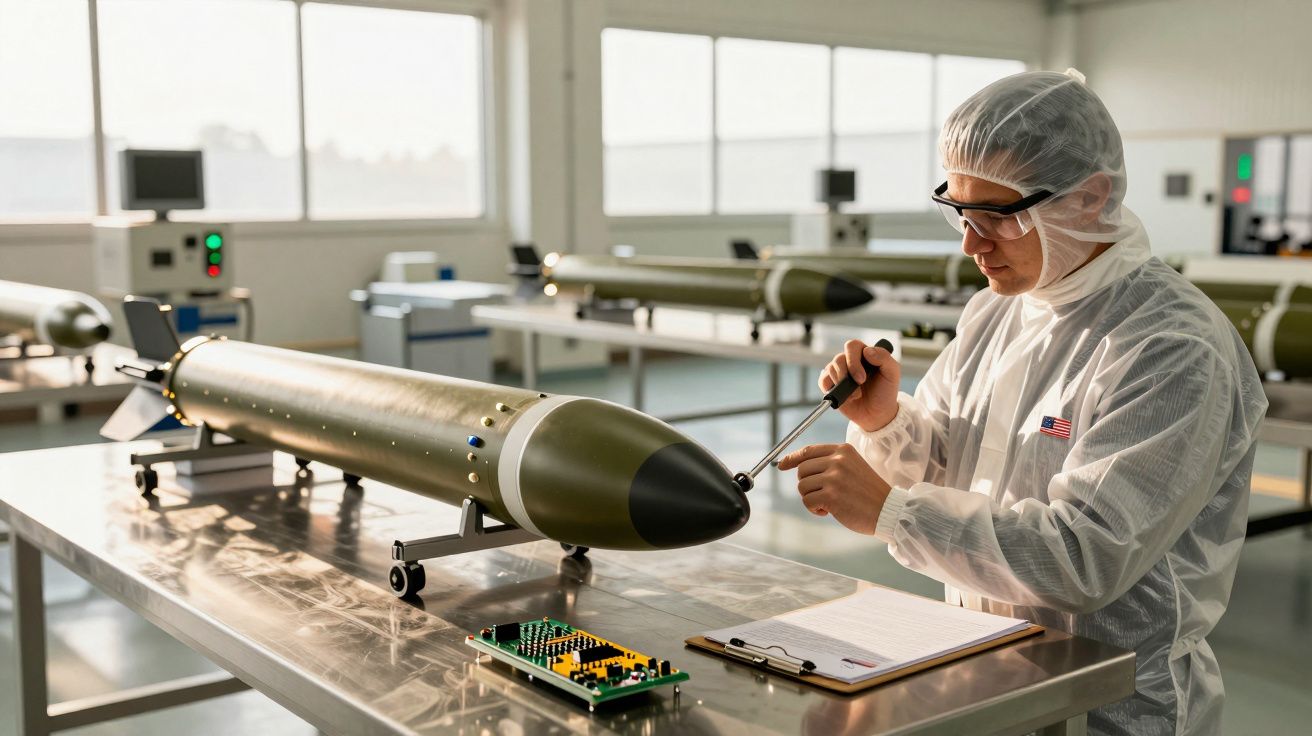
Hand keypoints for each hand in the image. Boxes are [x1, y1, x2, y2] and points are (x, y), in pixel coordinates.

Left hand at [777, 443, 891, 534]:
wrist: (888, 510)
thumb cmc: (868, 493)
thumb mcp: (852, 467)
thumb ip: (830, 463)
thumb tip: (798, 465)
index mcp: (843, 451)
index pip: (809, 450)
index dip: (792, 458)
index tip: (782, 465)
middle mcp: (838, 460)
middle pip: (802, 469)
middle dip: (807, 484)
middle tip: (822, 494)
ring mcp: (834, 478)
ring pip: (802, 486)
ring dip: (811, 498)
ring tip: (829, 503)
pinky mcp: (831, 495)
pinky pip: (807, 501)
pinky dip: (814, 509)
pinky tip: (829, 511)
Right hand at [819, 340, 900, 432]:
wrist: (877, 414)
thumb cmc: (885, 392)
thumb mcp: (892, 373)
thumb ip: (884, 358)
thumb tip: (867, 350)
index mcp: (864, 354)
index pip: (852, 346)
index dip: (853, 360)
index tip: (862, 377)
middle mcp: (850, 361)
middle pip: (839, 358)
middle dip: (846, 373)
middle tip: (859, 384)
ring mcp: (839, 372)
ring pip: (830, 368)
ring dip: (842, 384)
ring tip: (856, 395)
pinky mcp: (831, 384)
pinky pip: (823, 380)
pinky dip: (831, 389)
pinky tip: (844, 396)